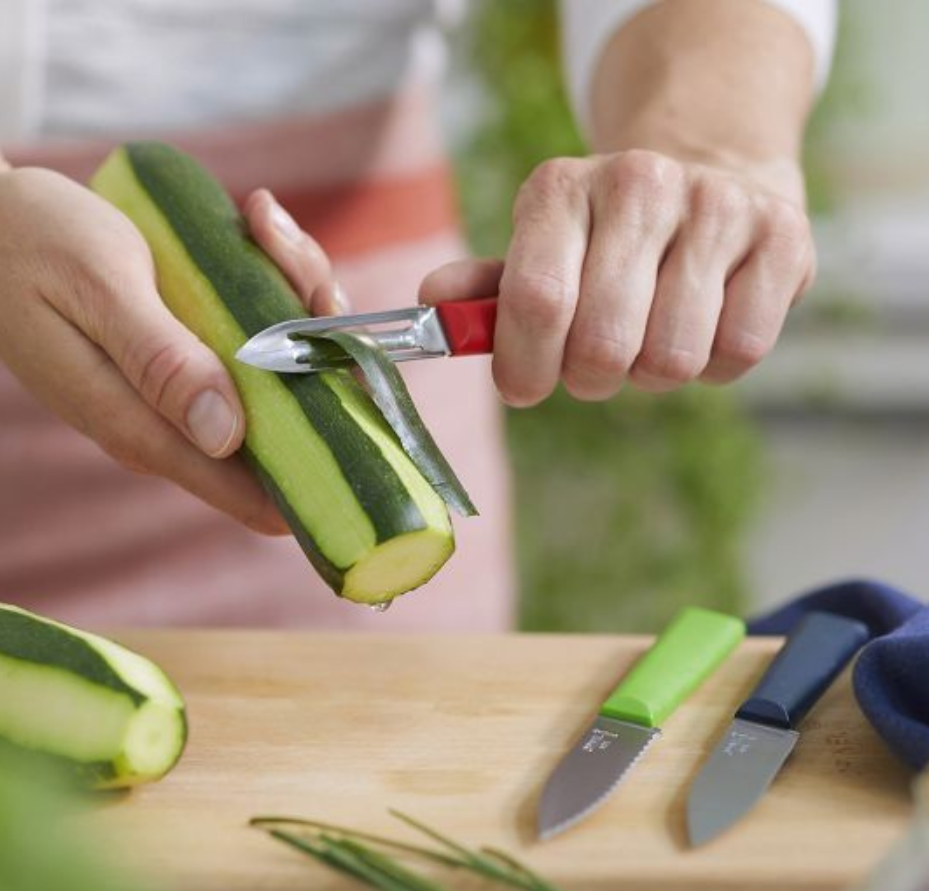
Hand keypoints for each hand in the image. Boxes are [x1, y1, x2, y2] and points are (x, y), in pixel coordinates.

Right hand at [0, 167, 339, 532]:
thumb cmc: (29, 246)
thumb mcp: (98, 287)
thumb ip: (160, 361)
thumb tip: (228, 436)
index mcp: (146, 428)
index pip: (253, 495)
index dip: (323, 470)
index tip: (365, 405)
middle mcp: (174, 426)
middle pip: (288, 428)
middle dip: (320, 354)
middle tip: (298, 265)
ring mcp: (184, 394)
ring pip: (281, 376)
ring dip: (297, 302)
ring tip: (262, 224)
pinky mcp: (189, 361)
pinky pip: (256, 342)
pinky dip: (271, 288)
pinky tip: (252, 228)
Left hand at [421, 150, 814, 405]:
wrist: (713, 175)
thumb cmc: (606, 240)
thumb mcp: (539, 250)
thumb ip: (486, 291)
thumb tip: (433, 303)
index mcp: (560, 188)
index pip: (535, 301)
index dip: (525, 367)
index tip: (524, 388)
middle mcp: (639, 182)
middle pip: (602, 345)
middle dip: (590, 378)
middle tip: (595, 362)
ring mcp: (718, 205)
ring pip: (670, 358)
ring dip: (651, 373)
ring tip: (649, 336)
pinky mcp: (784, 237)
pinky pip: (737, 352)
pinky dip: (711, 366)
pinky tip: (703, 325)